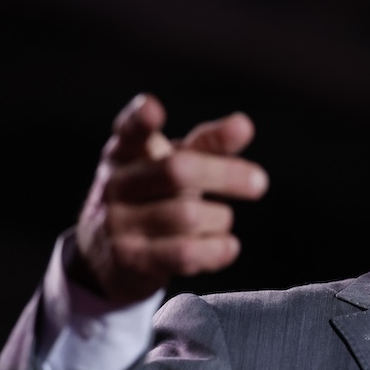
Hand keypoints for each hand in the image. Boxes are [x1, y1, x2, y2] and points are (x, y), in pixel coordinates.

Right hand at [72, 93, 269, 303]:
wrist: (110, 258)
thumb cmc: (153, 199)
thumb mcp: (173, 167)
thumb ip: (208, 146)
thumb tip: (243, 124)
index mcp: (124, 153)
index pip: (129, 131)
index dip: (139, 119)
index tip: (153, 109)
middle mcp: (116, 184)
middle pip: (176, 171)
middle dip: (225, 175)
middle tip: (260, 182)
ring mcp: (118, 223)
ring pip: (188, 216)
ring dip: (220, 218)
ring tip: (222, 220)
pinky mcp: (130, 260)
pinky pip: (185, 253)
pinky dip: (217, 250)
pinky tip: (228, 247)